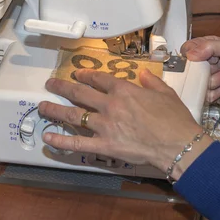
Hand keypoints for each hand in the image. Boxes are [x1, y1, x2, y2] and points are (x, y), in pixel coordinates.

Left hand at [38, 69, 212, 179]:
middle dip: (62, 87)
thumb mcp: (166, 93)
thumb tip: (143, 74)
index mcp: (125, 90)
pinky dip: (60, 141)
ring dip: (54, 110)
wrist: (177, 143)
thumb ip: (151, 82)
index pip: (99, 79)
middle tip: (51, 84)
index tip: (76, 74)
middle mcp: (110, 105)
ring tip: (42, 106)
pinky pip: (77, 143)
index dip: (85, 75)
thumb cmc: (175, 118)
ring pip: (73, 115)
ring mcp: (104, 125)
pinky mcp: (104, 145)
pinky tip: (48, 137)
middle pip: (80, 93)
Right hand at [181, 36, 219, 107]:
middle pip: (191, 69)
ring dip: (211, 81)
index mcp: (211, 48)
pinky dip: (213, 94)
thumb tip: (189, 53)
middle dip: (201, 71)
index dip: (188, 54)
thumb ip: (210, 48)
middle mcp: (209, 64)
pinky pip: (205, 96)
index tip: (192, 58)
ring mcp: (212, 80)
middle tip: (216, 68)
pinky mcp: (217, 95)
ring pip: (198, 83)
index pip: (190, 49)